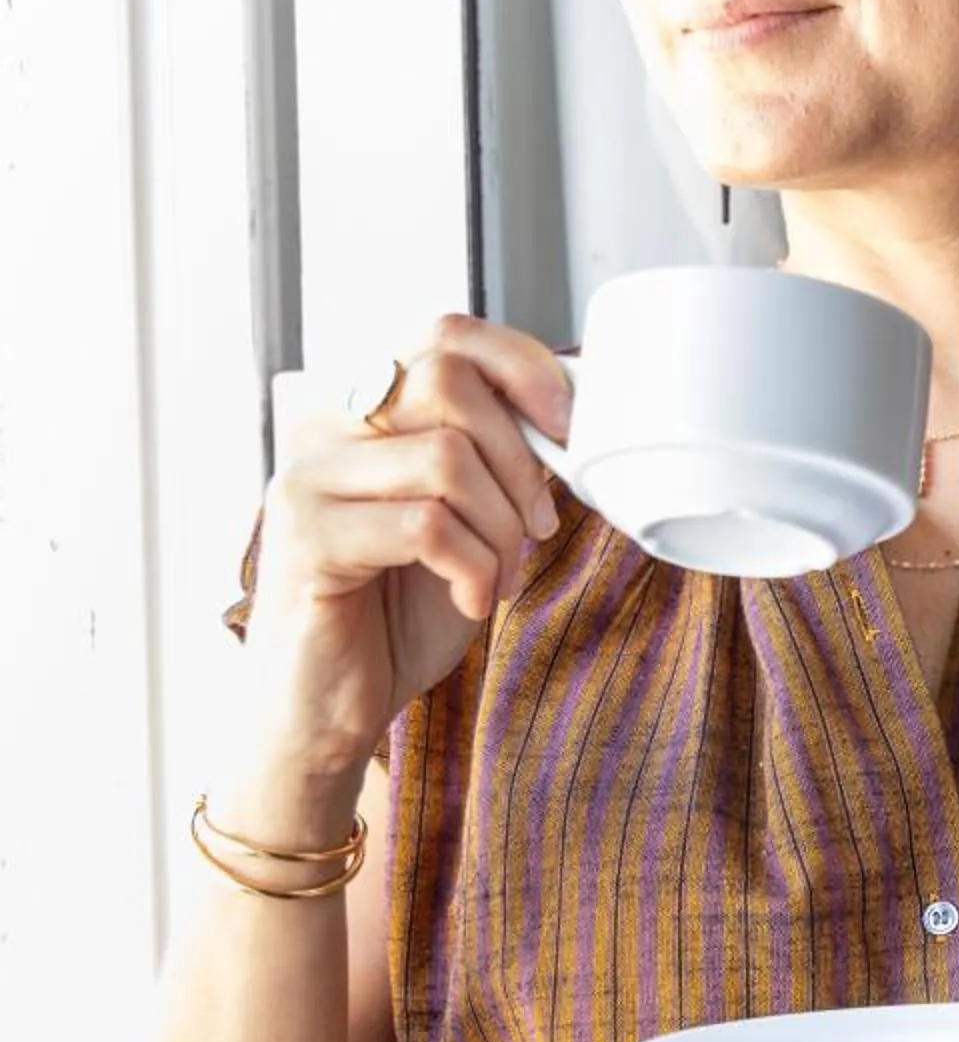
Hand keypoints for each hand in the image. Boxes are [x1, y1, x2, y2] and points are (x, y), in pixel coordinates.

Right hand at [241, 315, 573, 779]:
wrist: (329, 707)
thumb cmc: (398, 615)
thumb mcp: (467, 524)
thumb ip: (496, 465)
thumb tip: (569, 423)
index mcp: (364, 413)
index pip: (444, 335)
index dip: (522, 366)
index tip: (570, 426)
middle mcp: (325, 429)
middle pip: (448, 380)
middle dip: (519, 459)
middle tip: (535, 526)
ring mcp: (307, 479)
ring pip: (447, 457)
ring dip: (500, 529)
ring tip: (496, 578)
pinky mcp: (306, 537)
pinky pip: (426, 525)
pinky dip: (474, 570)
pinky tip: (468, 601)